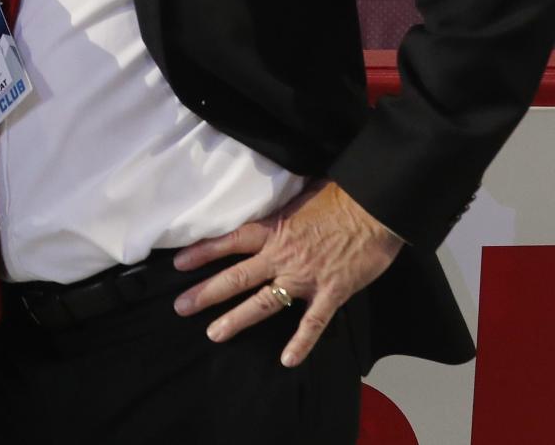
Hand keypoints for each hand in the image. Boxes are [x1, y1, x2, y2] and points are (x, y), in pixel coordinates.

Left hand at [172, 180, 402, 367]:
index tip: (178, 263)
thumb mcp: (303, 193)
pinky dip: (300, 343)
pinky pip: (312, 323)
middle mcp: (283, 255)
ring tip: (214, 334)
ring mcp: (305, 277)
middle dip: (207, 292)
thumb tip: (273, 202)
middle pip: (237, 277)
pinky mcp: (331, 292)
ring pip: (265, 303)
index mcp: (275, 229)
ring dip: (238, 319)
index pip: (231, 241)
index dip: (203, 252)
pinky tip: (287, 361)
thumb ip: (284, 206)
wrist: (376, 206)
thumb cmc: (342, 194)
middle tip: (181, 306)